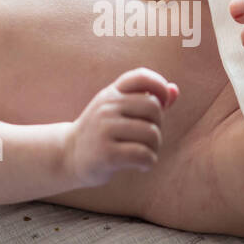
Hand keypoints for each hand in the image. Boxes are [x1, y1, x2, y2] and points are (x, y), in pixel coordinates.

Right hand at [65, 68, 178, 185]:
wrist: (69, 155)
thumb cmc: (102, 132)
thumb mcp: (120, 111)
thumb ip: (148, 100)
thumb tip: (174, 90)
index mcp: (112, 93)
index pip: (142, 77)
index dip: (160, 87)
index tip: (162, 104)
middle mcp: (106, 107)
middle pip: (154, 108)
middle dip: (158, 126)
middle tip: (148, 139)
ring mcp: (104, 129)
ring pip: (151, 133)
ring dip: (154, 148)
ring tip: (144, 154)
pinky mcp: (106, 153)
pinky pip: (143, 154)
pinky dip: (149, 162)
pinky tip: (141, 165)